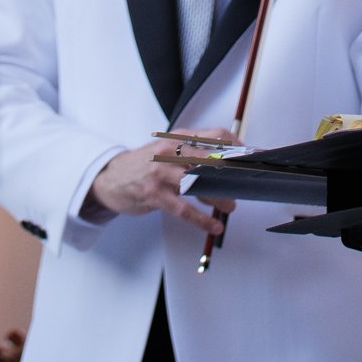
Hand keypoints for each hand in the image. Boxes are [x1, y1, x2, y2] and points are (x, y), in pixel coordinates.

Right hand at [84, 131, 235, 237]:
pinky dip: (202, 220)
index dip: (238, 146)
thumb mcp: (168, 150)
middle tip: (243, 186)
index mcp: (178, 138)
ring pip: (199, 184)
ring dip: (219, 198)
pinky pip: (184, 209)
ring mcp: (161, 173)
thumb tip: (227, 164)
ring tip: (229, 207)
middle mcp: (171, 152)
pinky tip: (213, 226)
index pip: (216, 136)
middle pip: (212, 159)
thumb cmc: (145, 166)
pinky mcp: (154, 195)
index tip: (250, 159)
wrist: (110, 178)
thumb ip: (194, 153)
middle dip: (232, 175)